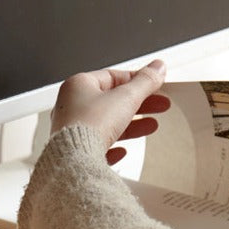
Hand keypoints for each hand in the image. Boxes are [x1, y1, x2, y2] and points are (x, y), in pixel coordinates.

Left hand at [50, 60, 169, 164]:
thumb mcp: (126, 97)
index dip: (137, 80)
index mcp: (78, 85)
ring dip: (130, 126)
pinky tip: (122, 151)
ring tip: (150, 127)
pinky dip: (111, 147)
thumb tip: (157, 68)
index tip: (154, 84)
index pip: (113, 77)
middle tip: (159, 105)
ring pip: (105, 124)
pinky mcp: (73, 152)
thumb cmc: (90, 125)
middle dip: (138, 104)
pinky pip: (95, 148)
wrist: (75, 160)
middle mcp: (70, 107)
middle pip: (111, 102)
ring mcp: (70, 131)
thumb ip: (145, 82)